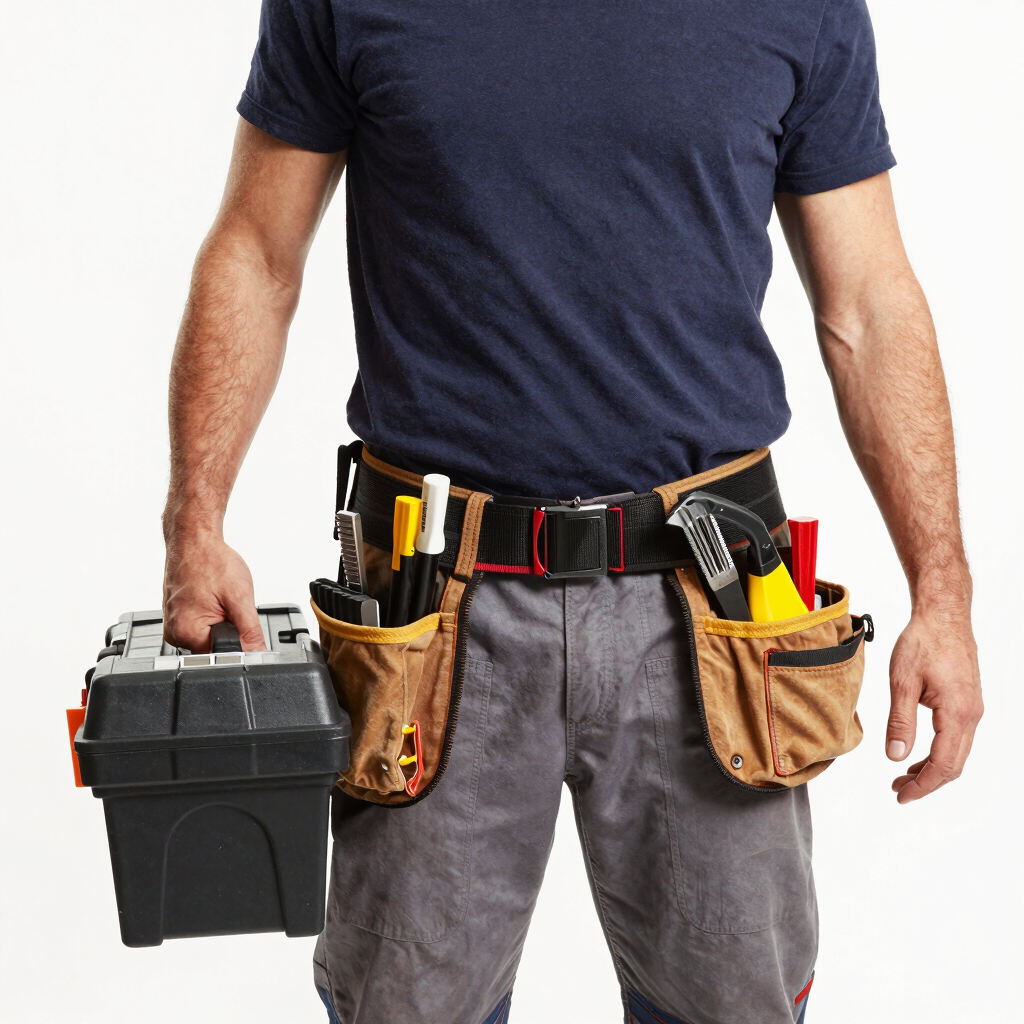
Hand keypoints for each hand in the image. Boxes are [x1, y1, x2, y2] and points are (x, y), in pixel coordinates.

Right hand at [162, 524, 265, 651]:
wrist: (194, 540)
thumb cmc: (212, 561)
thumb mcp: (240, 598)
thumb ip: (250, 631)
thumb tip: (258, 654)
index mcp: (187, 632)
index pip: (220, 656)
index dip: (237, 645)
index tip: (242, 630)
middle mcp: (175, 632)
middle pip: (213, 647)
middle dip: (227, 630)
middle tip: (227, 606)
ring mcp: (173, 623)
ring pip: (207, 636)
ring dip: (219, 622)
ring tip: (217, 598)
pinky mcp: (176, 615)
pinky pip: (199, 624)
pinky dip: (211, 614)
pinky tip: (211, 598)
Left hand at [885, 607, 981, 802]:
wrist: (943, 615)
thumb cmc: (923, 641)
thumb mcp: (902, 681)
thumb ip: (900, 721)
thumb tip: (896, 755)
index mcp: (957, 713)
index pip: (943, 764)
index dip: (923, 785)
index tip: (902, 795)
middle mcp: (971, 715)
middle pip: (954, 765)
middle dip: (927, 783)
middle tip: (898, 790)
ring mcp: (973, 709)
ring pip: (957, 753)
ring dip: (932, 769)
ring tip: (903, 775)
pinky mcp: (968, 702)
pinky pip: (957, 738)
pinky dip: (939, 752)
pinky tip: (918, 753)